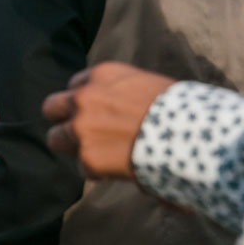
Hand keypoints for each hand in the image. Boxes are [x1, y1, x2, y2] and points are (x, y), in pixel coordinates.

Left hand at [43, 62, 175, 179]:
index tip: (100, 111)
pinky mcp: (87, 157)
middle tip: (80, 131)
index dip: (86, 100)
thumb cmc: (179, 110)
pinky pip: (80, 166)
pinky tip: (120, 167)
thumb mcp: (147, 85)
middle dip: (63, 118)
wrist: (192, 135)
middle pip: (51, 107)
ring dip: (73, 146)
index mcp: (101, 74)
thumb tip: (113, 104)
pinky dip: (97, 170)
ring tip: (100, 152)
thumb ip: (119, 91)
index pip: (75, 85)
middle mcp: (84, 98)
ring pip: (55, 138)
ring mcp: (82, 128)